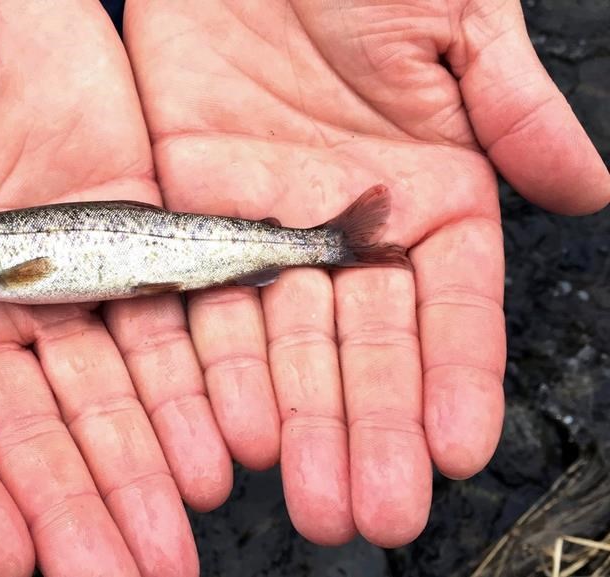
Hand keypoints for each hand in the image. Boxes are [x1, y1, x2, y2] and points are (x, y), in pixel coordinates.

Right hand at [0, 2, 232, 574]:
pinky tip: (214, 451)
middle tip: (116, 576)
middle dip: (72, 507)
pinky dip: (188, 393)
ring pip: (104, 401)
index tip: (7, 559)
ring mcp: (61, 289)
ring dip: (138, 475)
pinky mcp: (130, 251)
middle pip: (29, 431)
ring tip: (171, 545)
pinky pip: (163, 331)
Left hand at [124, 0, 608, 546]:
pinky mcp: (189, 218)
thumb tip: (588, 190)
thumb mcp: (458, 20)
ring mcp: (266, 231)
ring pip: (284, 344)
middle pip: (362, 348)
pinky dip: (214, 365)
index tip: (457, 448)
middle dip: (368, 429)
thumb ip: (514, 107)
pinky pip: (201, 302)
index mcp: (430, 196)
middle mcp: (350, 231)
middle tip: (372, 508)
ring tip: (307, 494)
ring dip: (295, 422)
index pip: (448, 308)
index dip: (453, 379)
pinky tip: (228, 427)